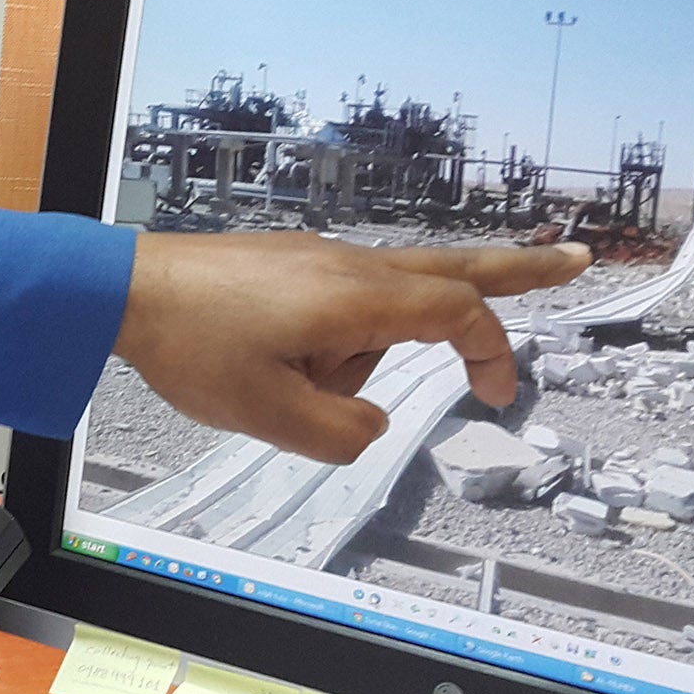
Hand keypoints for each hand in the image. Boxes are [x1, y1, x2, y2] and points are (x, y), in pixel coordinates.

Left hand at [112, 232, 591, 463]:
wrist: (120, 292)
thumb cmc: (187, 340)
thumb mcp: (270, 416)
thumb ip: (341, 434)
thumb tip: (369, 424)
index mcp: (355, 298)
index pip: (457, 315)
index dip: (492, 352)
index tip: (499, 390)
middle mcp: (346, 266)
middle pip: (450, 268)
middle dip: (515, 271)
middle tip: (573, 262)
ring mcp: (315, 259)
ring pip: (373, 310)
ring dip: (348, 360)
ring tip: (271, 380)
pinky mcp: (286, 265)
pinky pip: (331, 305)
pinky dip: (323, 342)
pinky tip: (267, 360)